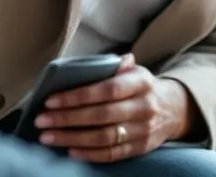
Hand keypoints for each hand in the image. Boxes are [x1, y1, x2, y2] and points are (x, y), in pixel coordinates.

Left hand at [33, 54, 191, 162]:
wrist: (174, 109)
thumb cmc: (142, 87)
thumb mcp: (135, 71)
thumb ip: (117, 65)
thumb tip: (105, 60)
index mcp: (140, 83)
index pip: (106, 90)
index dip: (77, 96)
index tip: (51, 100)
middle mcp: (143, 107)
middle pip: (101, 115)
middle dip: (67, 119)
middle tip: (42, 120)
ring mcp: (143, 130)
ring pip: (104, 137)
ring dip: (72, 138)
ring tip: (48, 137)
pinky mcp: (140, 148)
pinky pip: (112, 154)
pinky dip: (89, 154)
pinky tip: (70, 151)